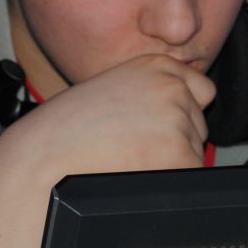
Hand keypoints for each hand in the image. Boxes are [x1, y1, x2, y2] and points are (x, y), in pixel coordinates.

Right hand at [0, 53, 215, 182]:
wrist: (46, 152)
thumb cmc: (67, 127)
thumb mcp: (113, 90)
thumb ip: (150, 96)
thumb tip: (181, 118)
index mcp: (157, 65)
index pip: (201, 91)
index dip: (180, 114)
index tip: (155, 126)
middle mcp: (173, 86)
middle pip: (199, 124)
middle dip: (175, 139)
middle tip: (132, 145)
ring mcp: (178, 117)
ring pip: (194, 152)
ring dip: (169, 161)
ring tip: (127, 157)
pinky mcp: (179, 152)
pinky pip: (190, 176)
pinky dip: (169, 182)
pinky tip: (135, 172)